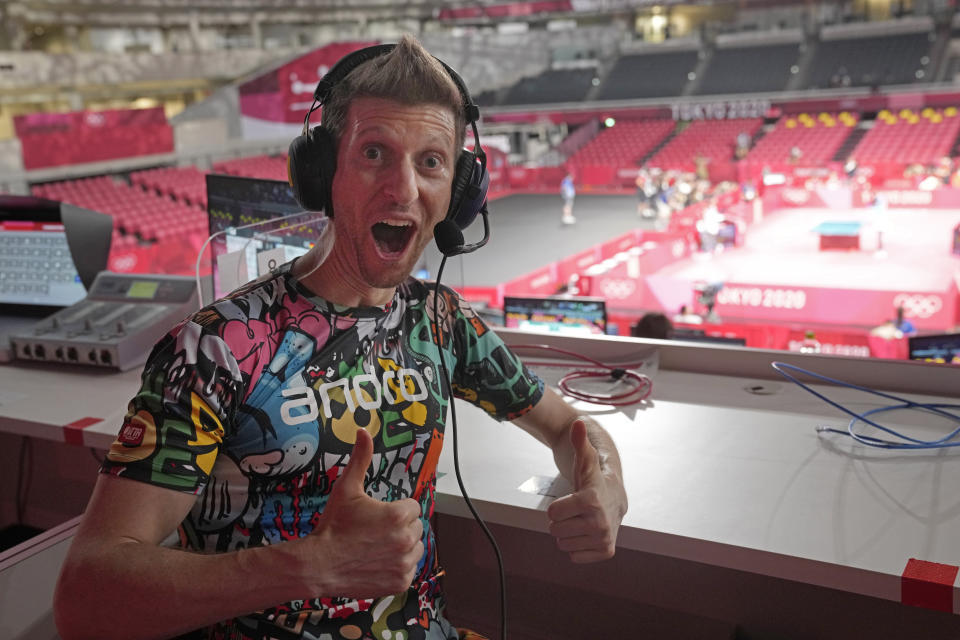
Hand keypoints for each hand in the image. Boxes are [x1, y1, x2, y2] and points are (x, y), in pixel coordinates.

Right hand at [303, 428, 423, 597]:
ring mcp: (405, 562)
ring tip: (377, 547)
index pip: (413, 508)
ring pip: (415, 548)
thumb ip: (361, 458)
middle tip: (375, 532)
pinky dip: (397, 567)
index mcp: (400, 514)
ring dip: (402, 547)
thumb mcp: (347, 488)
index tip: (378, 517)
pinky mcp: (400, 582)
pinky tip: (377, 562)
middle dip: (400, 528)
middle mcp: (407, 539)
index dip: (396, 510)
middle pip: (415, 527)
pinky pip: (409, 569)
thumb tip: (363, 431)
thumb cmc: (333, 526)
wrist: (318, 565)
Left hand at [546, 420, 622, 562]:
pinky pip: (574, 556)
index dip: (557, 506)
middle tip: (577, 511)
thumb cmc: (594, 479)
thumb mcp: (585, 460)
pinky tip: (587, 533)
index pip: (552, 512)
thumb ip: (579, 442)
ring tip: (582, 520)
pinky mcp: (606, 552)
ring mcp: (604, 538)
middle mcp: (600, 522)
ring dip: (569, 533)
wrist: (615, 499)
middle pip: (555, 530)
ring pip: (563, 543)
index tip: (571, 499)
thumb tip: (578, 423)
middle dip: (562, 520)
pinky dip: (577, 546)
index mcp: (591, 500)